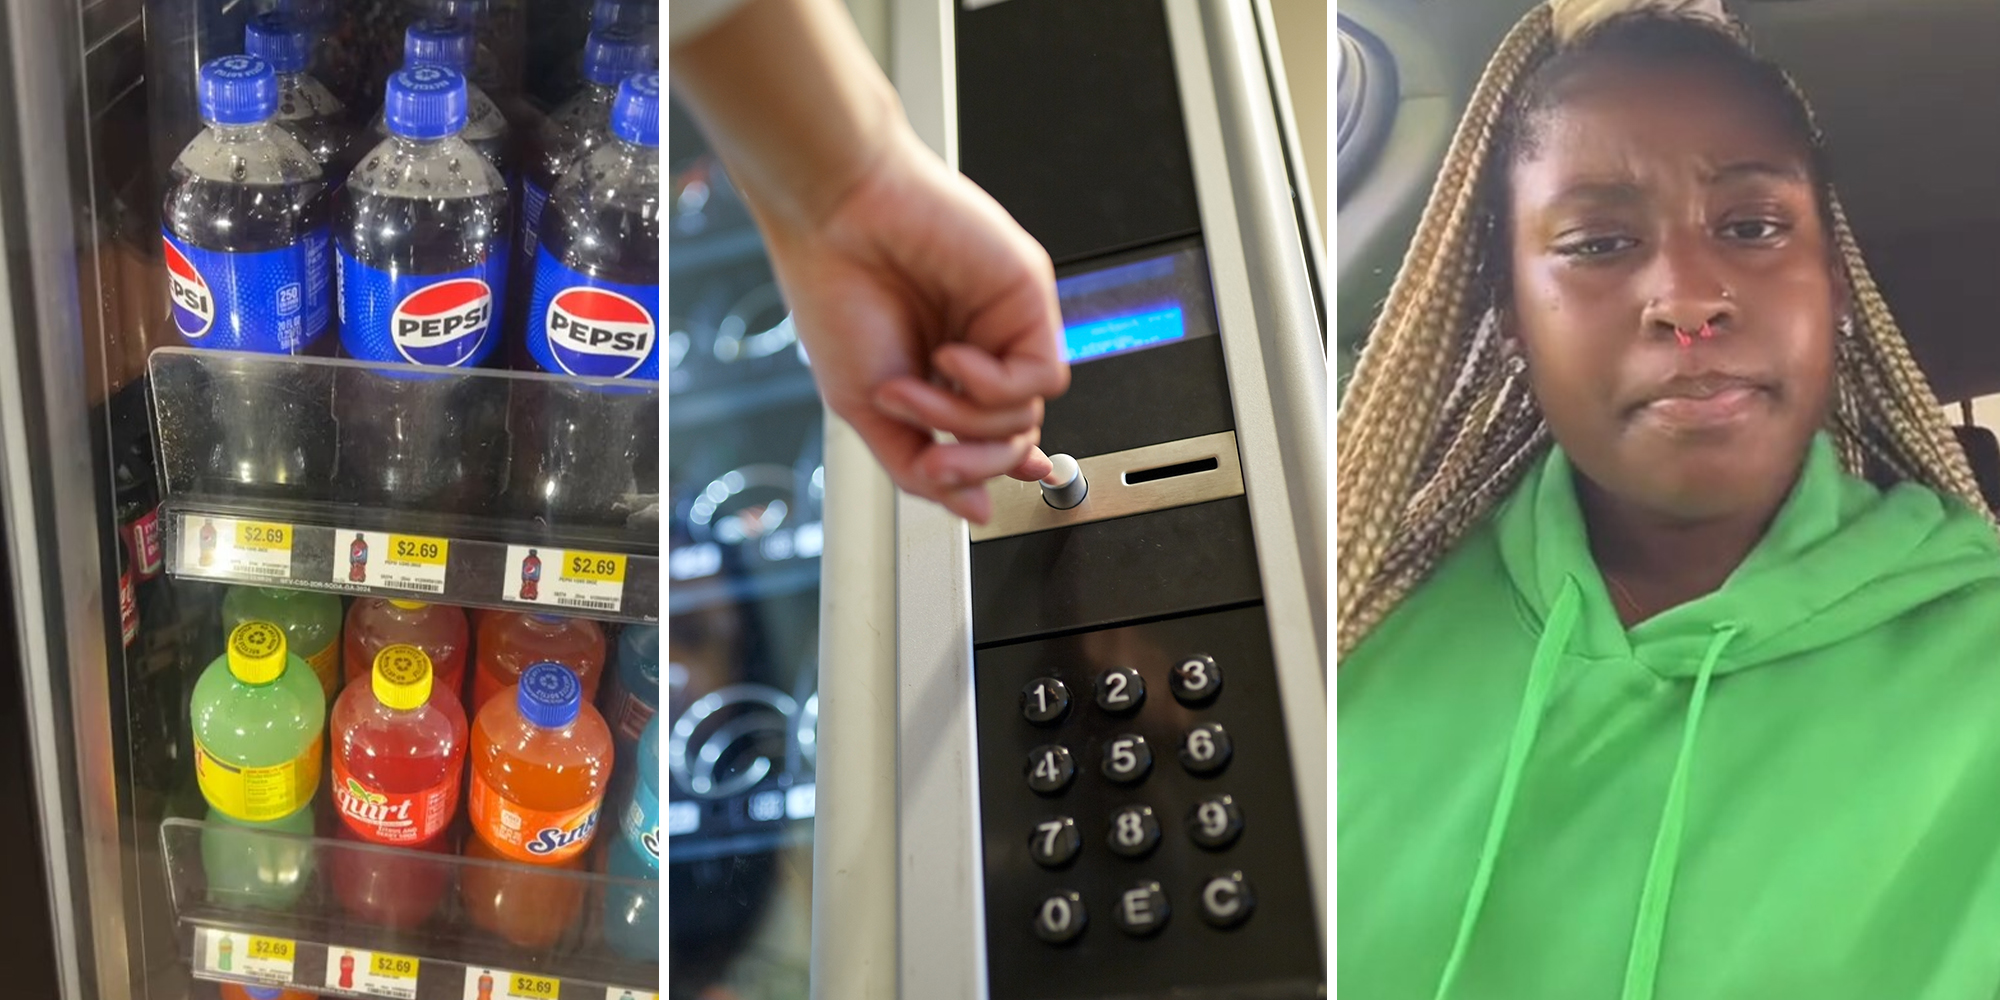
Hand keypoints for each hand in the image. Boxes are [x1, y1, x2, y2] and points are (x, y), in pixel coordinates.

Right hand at [755, 123, 1069, 523]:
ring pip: (1027, 417)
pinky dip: (992, 384)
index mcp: (941, 369)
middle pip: (1011, 440)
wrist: (835, 218)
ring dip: (964, 420)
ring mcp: (1004, 324)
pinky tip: (951, 357)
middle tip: (930, 453)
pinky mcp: (1027, 297)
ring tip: (912, 387)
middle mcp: (979, 346)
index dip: (989, 468)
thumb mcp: (866, 409)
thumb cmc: (836, 292)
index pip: (988, 435)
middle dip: (970, 463)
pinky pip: (1040, 375)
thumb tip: (972, 511)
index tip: (982, 495)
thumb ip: (918, 467)